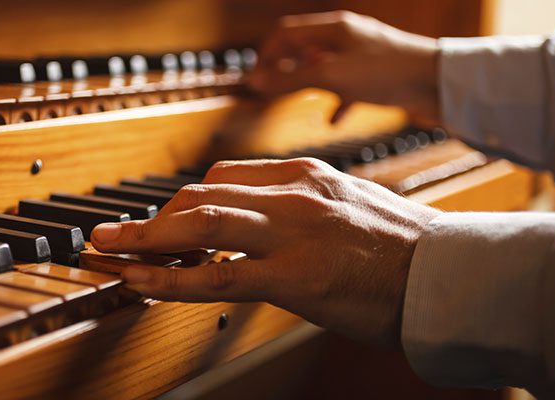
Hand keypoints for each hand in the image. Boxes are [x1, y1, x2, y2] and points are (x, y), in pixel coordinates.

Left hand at [91, 158, 440, 346]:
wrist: (446, 276)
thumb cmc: (399, 247)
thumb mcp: (345, 205)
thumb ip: (298, 205)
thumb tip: (255, 221)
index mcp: (303, 176)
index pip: (223, 177)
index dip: (181, 202)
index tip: (160, 221)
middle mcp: (292, 195)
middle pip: (200, 194)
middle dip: (150, 217)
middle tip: (114, 235)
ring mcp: (291, 233)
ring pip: (199, 223)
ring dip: (144, 239)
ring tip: (107, 253)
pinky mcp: (294, 277)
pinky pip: (216, 275)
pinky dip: (171, 279)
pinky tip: (143, 284)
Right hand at [249, 11, 439, 122]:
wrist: (441, 84)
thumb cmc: (388, 73)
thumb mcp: (331, 76)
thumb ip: (291, 80)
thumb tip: (255, 83)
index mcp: (334, 29)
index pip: (286, 34)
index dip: (265, 55)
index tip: (255, 82)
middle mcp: (346, 38)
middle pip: (303, 49)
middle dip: (284, 69)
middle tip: (270, 92)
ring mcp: (362, 57)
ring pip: (323, 68)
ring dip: (307, 84)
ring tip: (297, 101)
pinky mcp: (377, 77)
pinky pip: (347, 87)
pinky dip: (335, 102)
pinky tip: (332, 119)